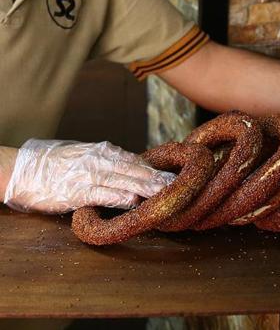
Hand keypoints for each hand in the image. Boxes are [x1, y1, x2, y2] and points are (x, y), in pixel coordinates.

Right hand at [3, 139, 175, 213]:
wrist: (23, 170)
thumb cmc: (56, 164)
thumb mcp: (86, 156)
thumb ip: (110, 163)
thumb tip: (136, 170)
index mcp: (103, 152)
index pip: (137, 161)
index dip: (158, 170)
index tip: (176, 177)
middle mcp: (99, 161)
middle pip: (136, 170)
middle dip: (158, 179)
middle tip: (180, 186)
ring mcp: (88, 175)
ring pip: (123, 181)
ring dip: (145, 188)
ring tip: (164, 194)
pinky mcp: (76, 192)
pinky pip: (101, 194)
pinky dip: (118, 198)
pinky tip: (133, 202)